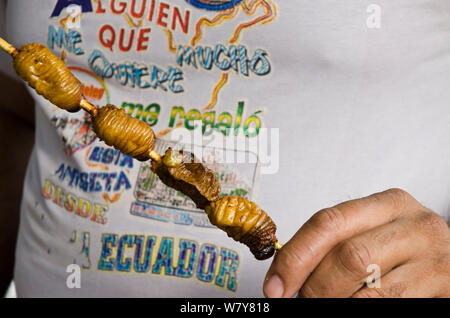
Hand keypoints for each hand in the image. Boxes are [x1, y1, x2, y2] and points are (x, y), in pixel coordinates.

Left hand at [263, 188, 449, 297]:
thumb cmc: (405, 252)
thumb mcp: (372, 237)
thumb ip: (334, 246)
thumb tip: (285, 274)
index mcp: (388, 203)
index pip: (328, 222)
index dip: (295, 256)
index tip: (275, 285)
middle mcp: (415, 224)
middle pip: (348, 255)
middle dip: (314, 287)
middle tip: (300, 299)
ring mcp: (437, 256)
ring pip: (369, 290)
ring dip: (336, 303)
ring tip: (325, 304)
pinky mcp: (448, 285)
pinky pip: (390, 306)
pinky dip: (358, 312)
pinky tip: (351, 306)